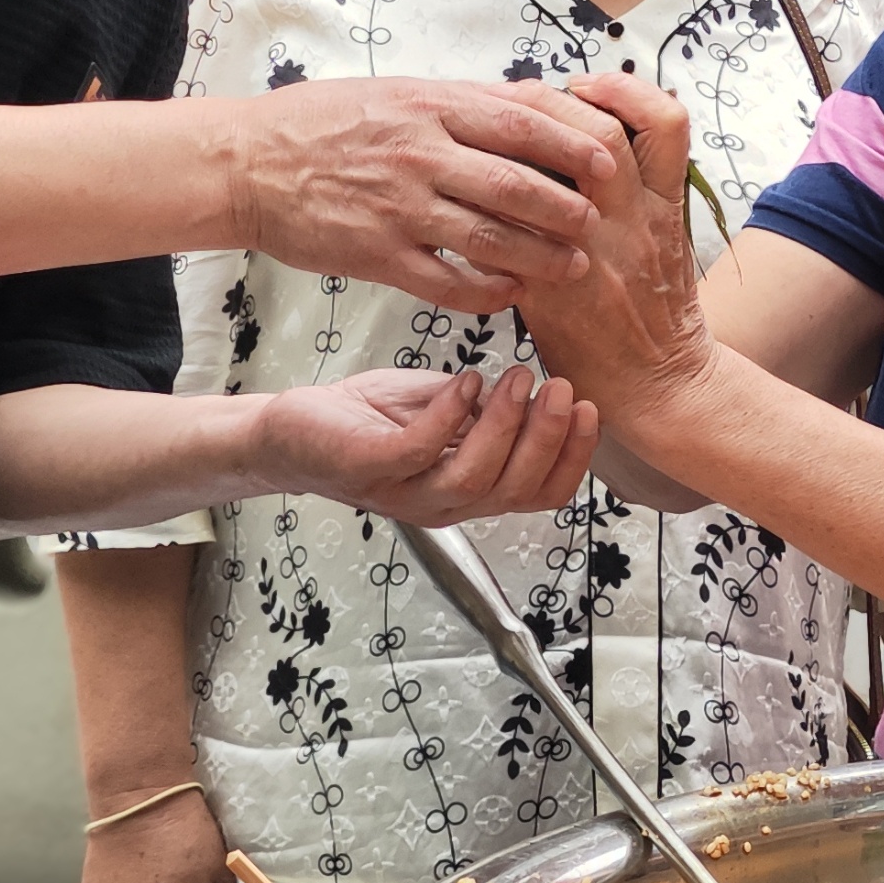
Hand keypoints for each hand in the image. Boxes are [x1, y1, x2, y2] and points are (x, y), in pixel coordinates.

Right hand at [225, 77, 622, 305]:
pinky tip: (511, 296)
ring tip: (573, 266)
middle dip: (568, 207)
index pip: (522, 120)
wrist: (249, 162)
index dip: (573, 142)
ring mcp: (400, 206)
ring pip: (490, 236)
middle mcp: (422, 153)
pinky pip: (445, 281)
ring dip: (540, 255)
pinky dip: (486, 292)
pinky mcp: (378, 253)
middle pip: (517, 183)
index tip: (609, 160)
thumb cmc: (325, 121)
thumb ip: (462, 102)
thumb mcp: (399, 91)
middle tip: (600, 223)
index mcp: (432, 105)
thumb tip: (532, 101)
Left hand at [251, 365, 597, 522]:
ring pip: (474, 480)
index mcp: (469, 490)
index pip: (539, 494)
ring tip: (520, 378)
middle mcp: (444, 504)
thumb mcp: (444, 409)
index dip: (573, 459)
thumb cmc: (369, 419)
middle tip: (562, 387)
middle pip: (514, 490)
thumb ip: (489, 409)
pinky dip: (449, 417)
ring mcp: (406, 492)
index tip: (590, 410)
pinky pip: (419, 452)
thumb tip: (536, 390)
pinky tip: (465, 382)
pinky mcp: (369, 471)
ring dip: (507, 427)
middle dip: (548, 438)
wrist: (293, 429)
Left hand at [505, 74, 714, 421]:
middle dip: (556, 104)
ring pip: (545, 180)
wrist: (657, 383)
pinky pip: (504, 237)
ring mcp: (589, 254)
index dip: (626, 92)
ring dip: (508, 157)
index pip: (665, 122)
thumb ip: (644, 186)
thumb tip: (598, 138)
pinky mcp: (546, 291)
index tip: (588, 85)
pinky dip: (480, 213)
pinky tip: (462, 202)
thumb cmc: (660, 310)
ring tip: (483, 143)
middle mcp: (631, 220)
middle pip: (599, 136)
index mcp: (664, 204)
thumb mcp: (668, 235)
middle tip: (521, 98)